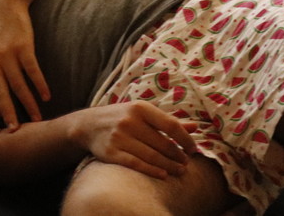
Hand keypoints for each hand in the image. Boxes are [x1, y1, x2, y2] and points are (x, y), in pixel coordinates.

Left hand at [0, 0, 49, 134]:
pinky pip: (32, 70)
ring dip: (28, 104)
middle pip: (0, 95)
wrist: (3, 6)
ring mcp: (7, 55)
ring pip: (18, 85)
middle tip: (15, 133)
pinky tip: (46, 96)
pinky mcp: (23, 47)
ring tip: (37, 119)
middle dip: (7, 115)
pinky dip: (39, 84)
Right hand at [72, 101, 196, 179]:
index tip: (193, 149)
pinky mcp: (111, 152)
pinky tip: (163, 174)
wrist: (87, 125)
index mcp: (139, 108)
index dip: (185, 140)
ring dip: (170, 166)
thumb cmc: (121, 118)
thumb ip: (167, 120)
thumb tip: (195, 127)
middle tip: (186, 163)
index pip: (171, 125)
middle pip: (163, 144)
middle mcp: (129, 121)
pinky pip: (137, 164)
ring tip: (180, 171)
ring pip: (153, 156)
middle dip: (179, 156)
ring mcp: (119, 137)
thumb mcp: (141, 113)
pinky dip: (152, 171)